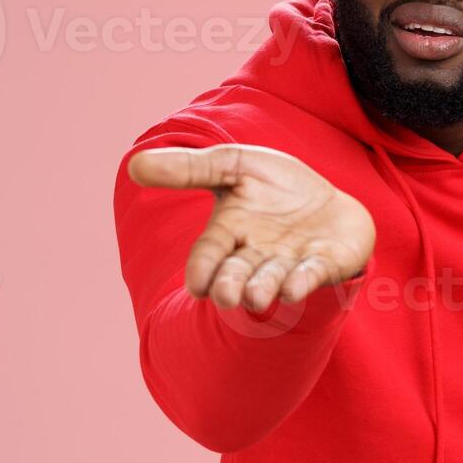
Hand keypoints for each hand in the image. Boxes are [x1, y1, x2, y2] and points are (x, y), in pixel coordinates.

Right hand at [126, 144, 375, 310]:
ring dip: (264, 289)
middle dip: (231, 284)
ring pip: (273, 279)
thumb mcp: (233, 165)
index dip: (203, 268)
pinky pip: (313, 274)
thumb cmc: (274, 188)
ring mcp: (291, 261)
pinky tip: (294, 288)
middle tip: (225, 297)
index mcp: (230, 232)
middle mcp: (257, 254)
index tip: (197, 285)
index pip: (209, 253)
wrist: (329, 202)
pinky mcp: (325, 263)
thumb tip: (133, 164)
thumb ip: (189, 168)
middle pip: (239, 273)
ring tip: (257, 298)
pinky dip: (302, 281)